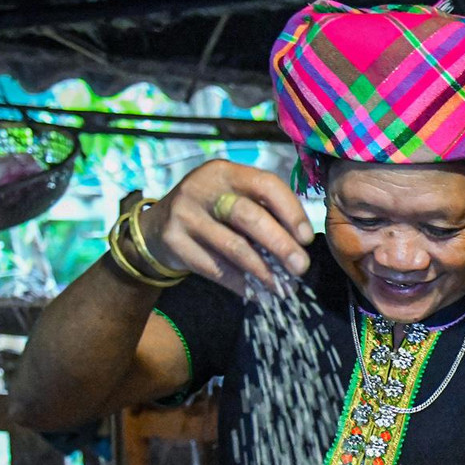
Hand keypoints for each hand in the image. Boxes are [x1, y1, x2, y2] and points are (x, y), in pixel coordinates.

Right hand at [139, 160, 313, 293]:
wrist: (157, 227)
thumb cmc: (211, 212)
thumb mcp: (231, 196)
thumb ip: (263, 209)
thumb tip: (301, 242)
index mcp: (225, 172)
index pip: (266, 184)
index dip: (291, 211)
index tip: (307, 238)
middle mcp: (202, 188)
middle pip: (249, 216)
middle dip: (280, 245)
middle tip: (301, 267)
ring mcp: (185, 214)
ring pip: (233, 247)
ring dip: (263, 271)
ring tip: (282, 287)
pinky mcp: (174, 242)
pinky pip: (215, 268)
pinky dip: (240, 284)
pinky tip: (257, 293)